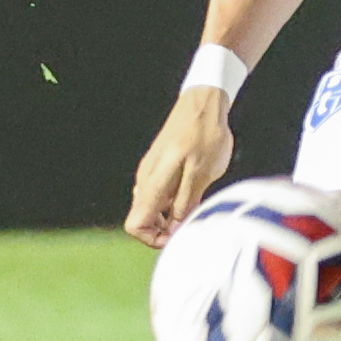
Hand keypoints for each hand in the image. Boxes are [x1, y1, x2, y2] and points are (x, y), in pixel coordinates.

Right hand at [125, 87, 236, 244]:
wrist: (204, 102)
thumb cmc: (205, 135)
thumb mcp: (201, 174)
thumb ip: (185, 203)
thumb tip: (174, 230)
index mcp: (152, 183)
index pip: (135, 225)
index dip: (154, 238)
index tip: (177, 235)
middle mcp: (146, 179)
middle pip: (142, 219)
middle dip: (164, 229)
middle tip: (191, 222)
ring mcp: (151, 171)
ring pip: (152, 207)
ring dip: (171, 215)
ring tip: (197, 205)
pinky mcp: (160, 165)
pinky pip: (160, 193)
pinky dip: (174, 200)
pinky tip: (195, 190)